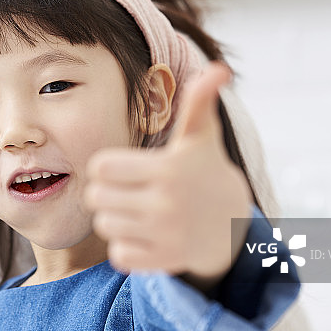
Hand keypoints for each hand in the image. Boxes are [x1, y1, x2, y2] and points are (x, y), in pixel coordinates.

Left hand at [86, 62, 250, 289]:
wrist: (234, 227)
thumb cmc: (206, 172)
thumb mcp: (202, 137)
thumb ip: (200, 102)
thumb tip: (218, 68)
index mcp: (166, 169)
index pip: (100, 167)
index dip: (107, 168)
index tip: (125, 169)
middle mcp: (165, 203)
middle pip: (96, 198)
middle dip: (107, 194)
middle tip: (129, 192)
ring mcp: (165, 235)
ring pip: (104, 226)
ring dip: (115, 220)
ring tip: (139, 213)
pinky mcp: (164, 261)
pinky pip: (118, 254)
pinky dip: (126, 247)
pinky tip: (146, 236)